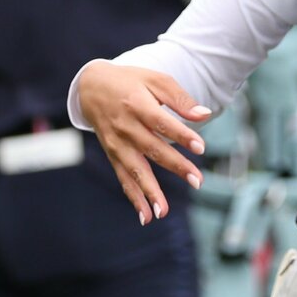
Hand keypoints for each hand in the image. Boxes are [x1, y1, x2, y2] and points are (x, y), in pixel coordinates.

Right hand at [76, 61, 212, 225]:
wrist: (92, 87)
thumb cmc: (131, 81)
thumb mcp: (156, 80)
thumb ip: (180, 99)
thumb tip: (205, 114)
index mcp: (137, 105)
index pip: (162, 122)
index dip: (181, 135)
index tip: (201, 147)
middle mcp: (125, 127)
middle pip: (153, 149)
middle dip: (176, 166)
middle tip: (198, 181)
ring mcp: (117, 143)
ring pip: (135, 170)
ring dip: (150, 192)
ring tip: (163, 212)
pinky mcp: (113, 154)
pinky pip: (124, 178)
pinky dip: (134, 197)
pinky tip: (146, 216)